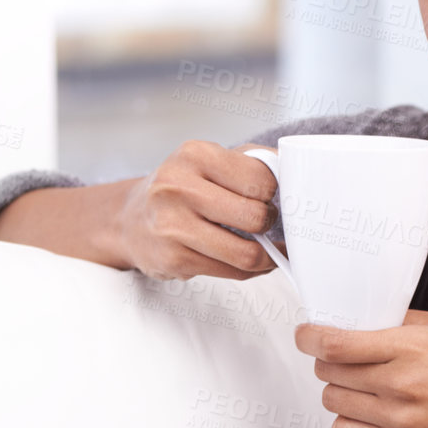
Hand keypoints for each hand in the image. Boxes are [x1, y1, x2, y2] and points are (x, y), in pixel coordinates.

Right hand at [114, 140, 284, 281]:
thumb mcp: (208, 160)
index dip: (273, 192)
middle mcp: (178, 188)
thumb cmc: (180, 188)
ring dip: (264, 255)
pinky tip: (245, 261)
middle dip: (268, 224)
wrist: (130, 219)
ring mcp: (174, 227)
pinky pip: (231, 273)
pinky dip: (248, 271)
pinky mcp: (175, 260)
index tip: (269, 197)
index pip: (261, 179)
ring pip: (247, 254)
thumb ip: (251, 162)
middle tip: (264, 222)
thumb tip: (296, 172)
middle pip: (256, 217)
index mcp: (195, 155)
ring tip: (264, 248)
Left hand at [295, 310, 427, 427]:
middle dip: (329, 361)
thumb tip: (371, 319)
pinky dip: (347, 420)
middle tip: (344, 359)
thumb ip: (408, 322)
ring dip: (339, 391)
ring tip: (363, 386)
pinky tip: (366, 412)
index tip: (306, 335)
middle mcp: (401, 384)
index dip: (309, 338)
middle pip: (328, 371)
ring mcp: (399, 420)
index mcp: (413, 348)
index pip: (335, 343)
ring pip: (333, 402)